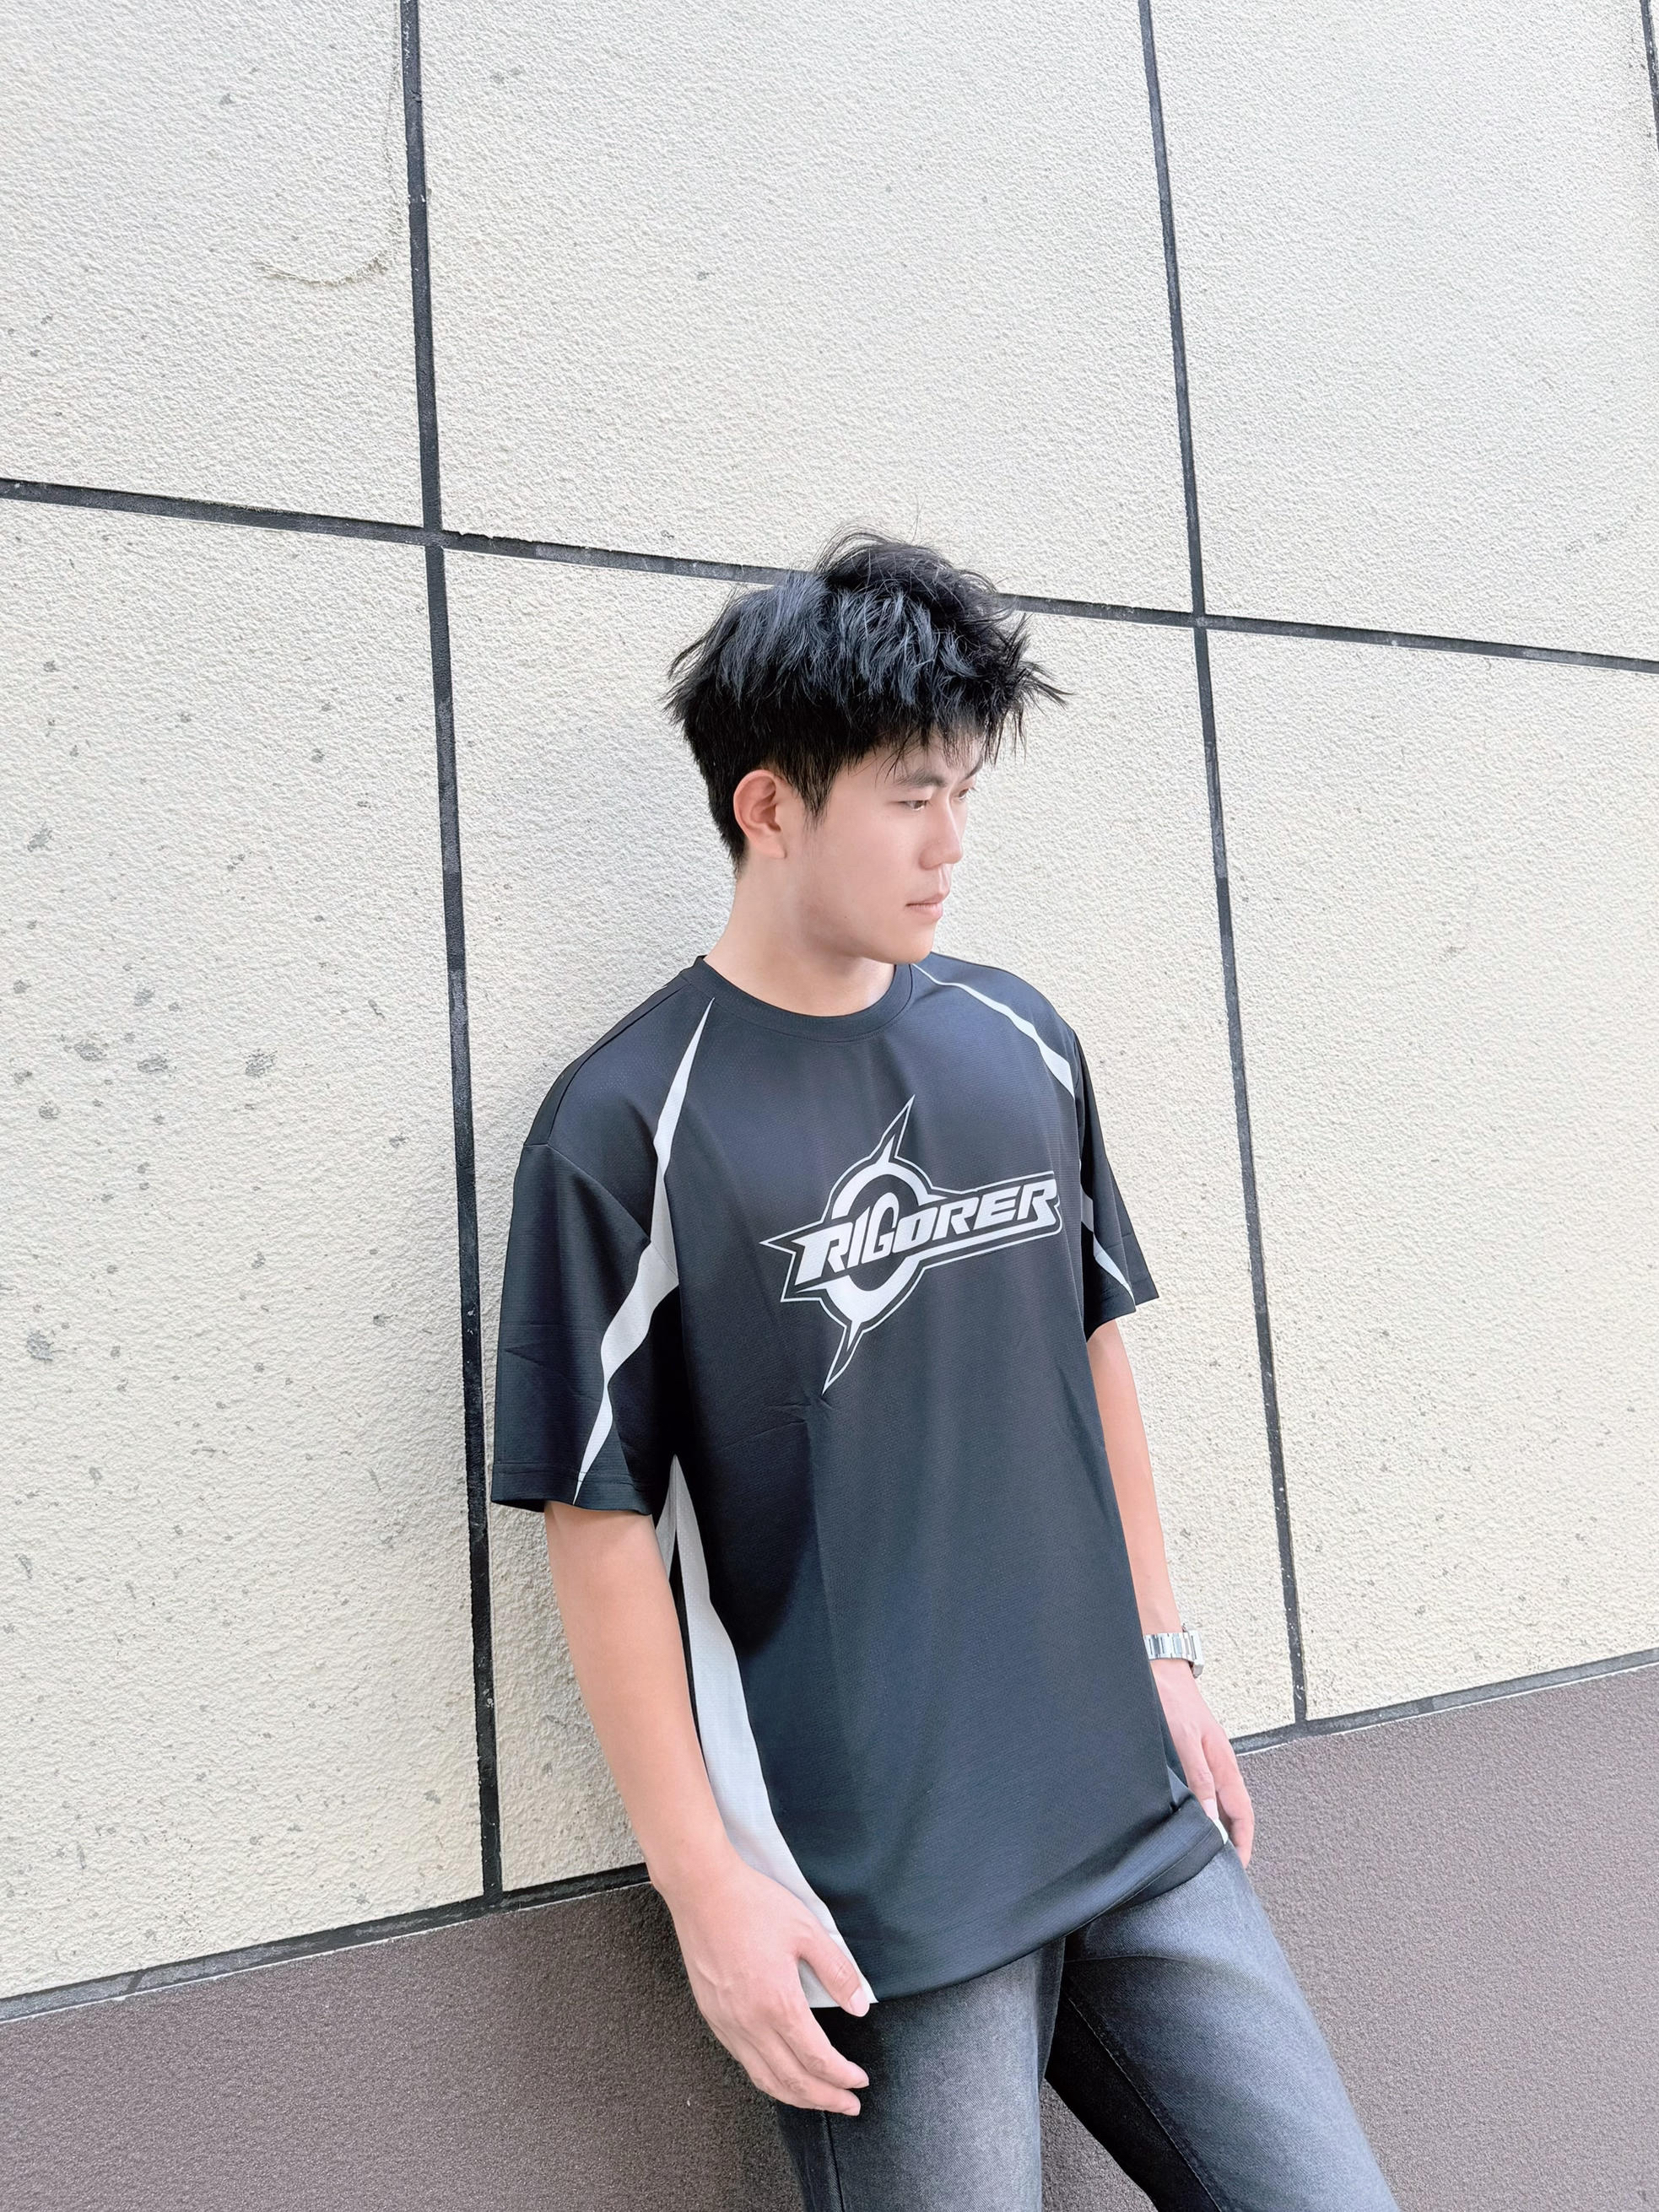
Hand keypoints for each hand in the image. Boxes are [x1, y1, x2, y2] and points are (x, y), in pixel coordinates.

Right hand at [657, 1849, 873, 2112]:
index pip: (816, 2059)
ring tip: (819, 2100)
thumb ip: (837, 1971)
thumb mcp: (807, 1930)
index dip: (842, 2077)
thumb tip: (859, 2006)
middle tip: (848, 2105)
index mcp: (777, 2002)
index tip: (859, 2083)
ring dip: (796, 2097)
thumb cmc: (752, 1904)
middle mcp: (749, 2022)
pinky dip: (768, 2078)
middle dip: (825, 2099)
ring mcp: (727, 2022)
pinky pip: (743, 2061)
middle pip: (792, 2081)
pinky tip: (780, 2073)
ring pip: (764, 2078)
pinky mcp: (712, 2016)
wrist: (703, 1891)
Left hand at [1151, 1659, 1254, 1866]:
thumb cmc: (1174, 1702)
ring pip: (1217, 1804)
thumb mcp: (1186, 1741)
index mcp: (1225, 1767)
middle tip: (1216, 1870)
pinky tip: (1186, 1820)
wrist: (1161, 1670)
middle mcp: (1220, 1768)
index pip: (1243, 1815)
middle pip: (1233, 1814)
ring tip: (1201, 1853)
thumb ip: (1200, 1778)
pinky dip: (1200, 1811)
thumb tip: (1213, 1819)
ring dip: (1215, 1828)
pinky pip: (1202, 1791)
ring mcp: (1207, 1763)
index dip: (1244, 1844)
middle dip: (1230, 1842)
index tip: (1238, 1869)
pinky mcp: (1192, 1758)